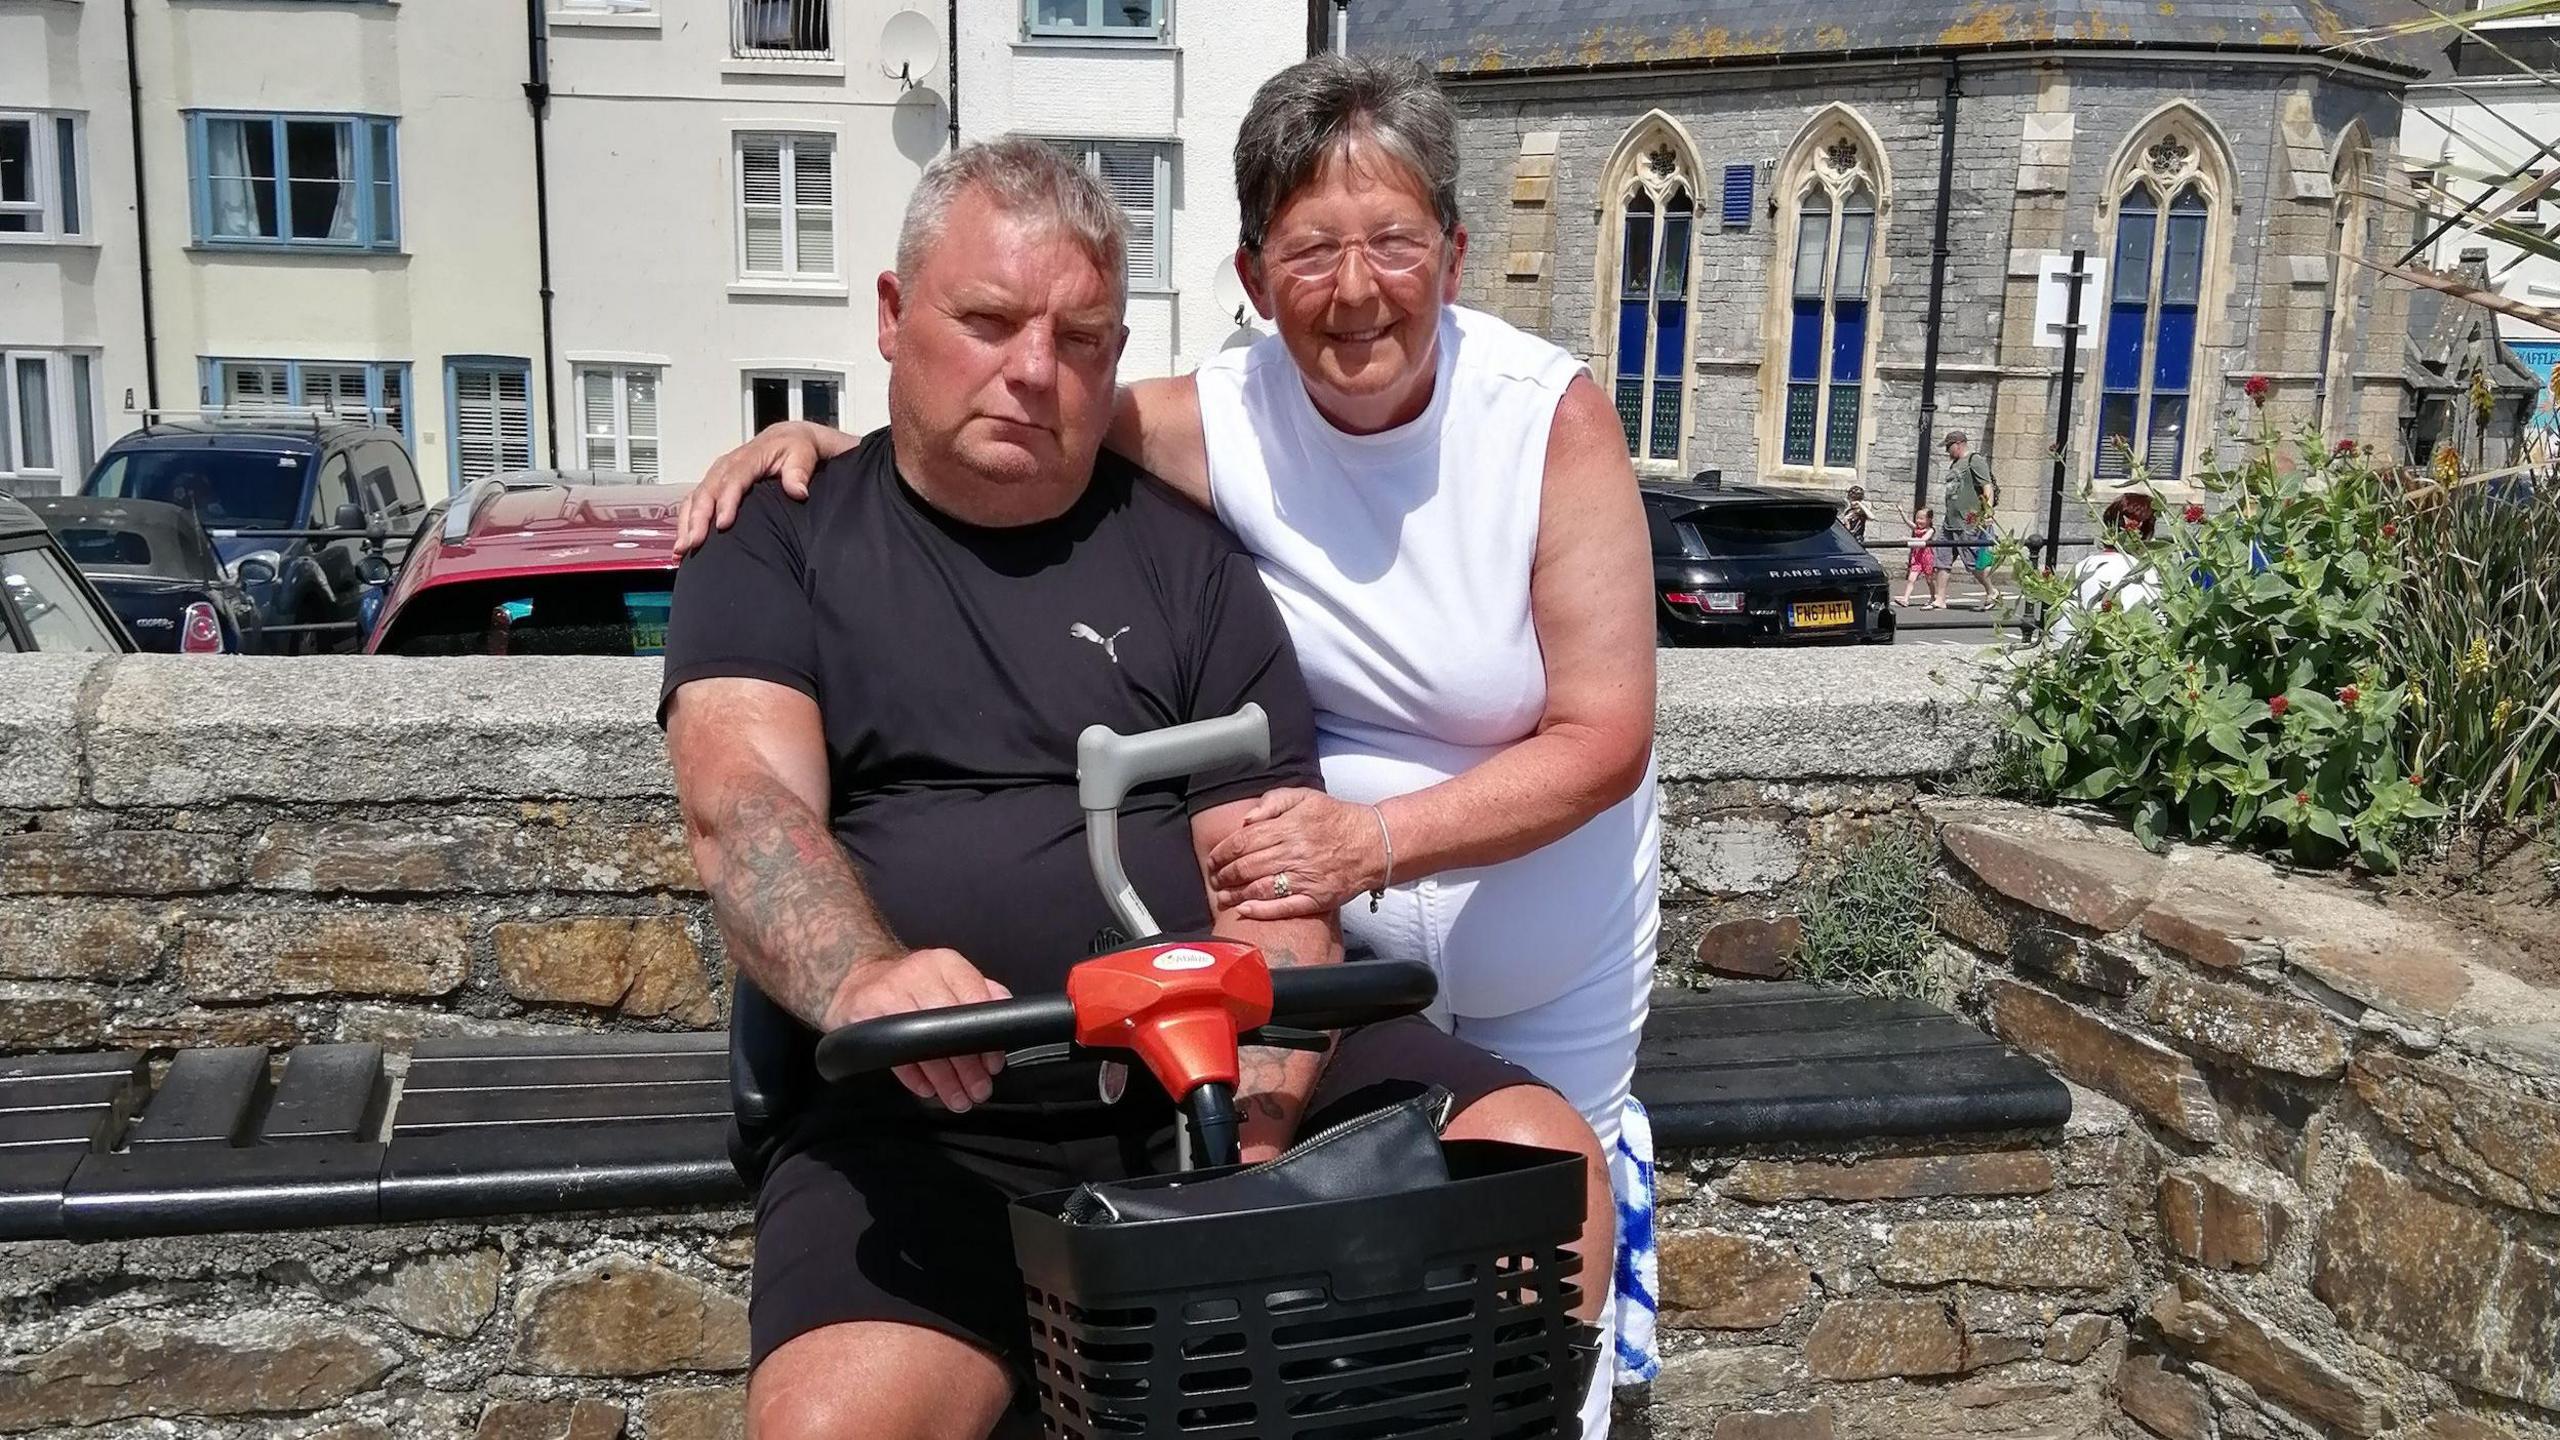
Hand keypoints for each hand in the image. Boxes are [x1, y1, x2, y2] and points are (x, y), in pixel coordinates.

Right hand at [673, 421, 859, 554]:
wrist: (786, 439)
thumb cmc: (794, 448)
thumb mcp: (803, 453)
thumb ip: (799, 471)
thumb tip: (798, 491)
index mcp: (749, 458)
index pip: (734, 479)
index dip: (726, 501)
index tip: (723, 524)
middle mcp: (727, 465)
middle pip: (708, 491)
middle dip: (698, 518)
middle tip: (694, 543)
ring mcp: (717, 475)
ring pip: (696, 498)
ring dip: (687, 523)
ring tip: (682, 548)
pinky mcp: (713, 484)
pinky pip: (693, 502)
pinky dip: (685, 522)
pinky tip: (682, 543)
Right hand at [821, 947, 1011, 1112]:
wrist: (858, 981)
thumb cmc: (912, 986)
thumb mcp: (948, 978)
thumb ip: (981, 991)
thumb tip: (1006, 1010)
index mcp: (945, 964)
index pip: (976, 1002)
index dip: (988, 1038)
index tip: (994, 1064)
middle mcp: (918, 974)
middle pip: (949, 1027)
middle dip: (968, 1066)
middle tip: (978, 1090)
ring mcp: (889, 993)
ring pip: (923, 1045)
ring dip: (945, 1079)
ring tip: (958, 1098)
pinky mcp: (865, 1014)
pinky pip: (895, 1055)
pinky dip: (915, 1077)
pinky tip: (928, 1089)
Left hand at [1207, 788, 1383, 919]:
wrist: (1374, 843)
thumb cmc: (1337, 819)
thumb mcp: (1306, 797)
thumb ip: (1274, 802)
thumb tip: (1247, 819)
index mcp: (1288, 827)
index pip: (1243, 842)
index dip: (1222, 853)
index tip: (1213, 859)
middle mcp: (1294, 853)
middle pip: (1246, 867)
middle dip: (1224, 875)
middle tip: (1215, 879)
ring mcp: (1305, 878)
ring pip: (1260, 888)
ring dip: (1235, 894)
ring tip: (1222, 896)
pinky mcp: (1316, 898)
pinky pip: (1284, 908)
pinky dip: (1261, 910)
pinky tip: (1244, 910)